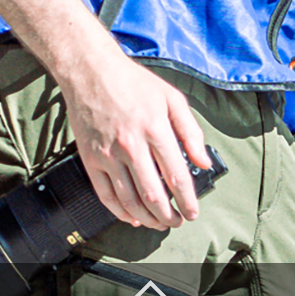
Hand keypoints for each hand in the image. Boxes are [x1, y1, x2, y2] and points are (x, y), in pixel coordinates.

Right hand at [62, 40, 209, 229]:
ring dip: (147, 219)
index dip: (187, 201)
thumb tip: (203, 162)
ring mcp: (108, 155)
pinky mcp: (90, 159)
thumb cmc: (134, 83)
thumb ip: (191, 131)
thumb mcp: (172, 98)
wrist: (91, 71)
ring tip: (158, 224)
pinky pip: (106, 195)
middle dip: (169, 216)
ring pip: (130, 200)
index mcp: (156, 129)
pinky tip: (132, 217)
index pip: (177, 177)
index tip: (193, 212)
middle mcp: (131, 145)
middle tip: (177, 222)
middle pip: (153, 195)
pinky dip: (120, 212)